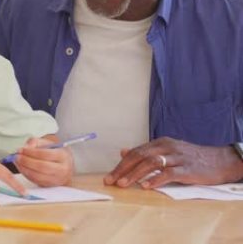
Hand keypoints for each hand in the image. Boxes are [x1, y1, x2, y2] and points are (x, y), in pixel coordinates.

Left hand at [15, 137, 73, 185]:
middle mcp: (62, 169)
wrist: (63, 164)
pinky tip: (21, 167)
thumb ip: (35, 142)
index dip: (32, 152)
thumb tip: (26, 147)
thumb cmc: (53, 152)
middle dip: (27, 161)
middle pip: (42, 167)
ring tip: (17, 161)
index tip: (22, 149)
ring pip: (38, 176)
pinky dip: (26, 174)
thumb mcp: (46, 143)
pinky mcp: (49, 185)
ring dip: (24, 169)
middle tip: (17, 156)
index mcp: (63, 156)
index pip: (46, 155)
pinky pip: (35, 181)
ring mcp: (56, 179)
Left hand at [104, 137, 242, 188]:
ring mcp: (178, 157)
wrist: (220, 160)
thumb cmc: (190, 157)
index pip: (135, 152)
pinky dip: (156, 179)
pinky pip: (170, 173)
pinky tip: (147, 186)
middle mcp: (167, 147)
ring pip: (152, 163)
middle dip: (123, 169)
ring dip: (135, 174)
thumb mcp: (167, 150)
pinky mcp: (188, 169)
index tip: (109, 177)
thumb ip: (145, 152)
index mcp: (159, 143)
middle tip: (111, 181)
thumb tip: (122, 151)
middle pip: (140, 156)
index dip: (120, 165)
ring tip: (124, 184)